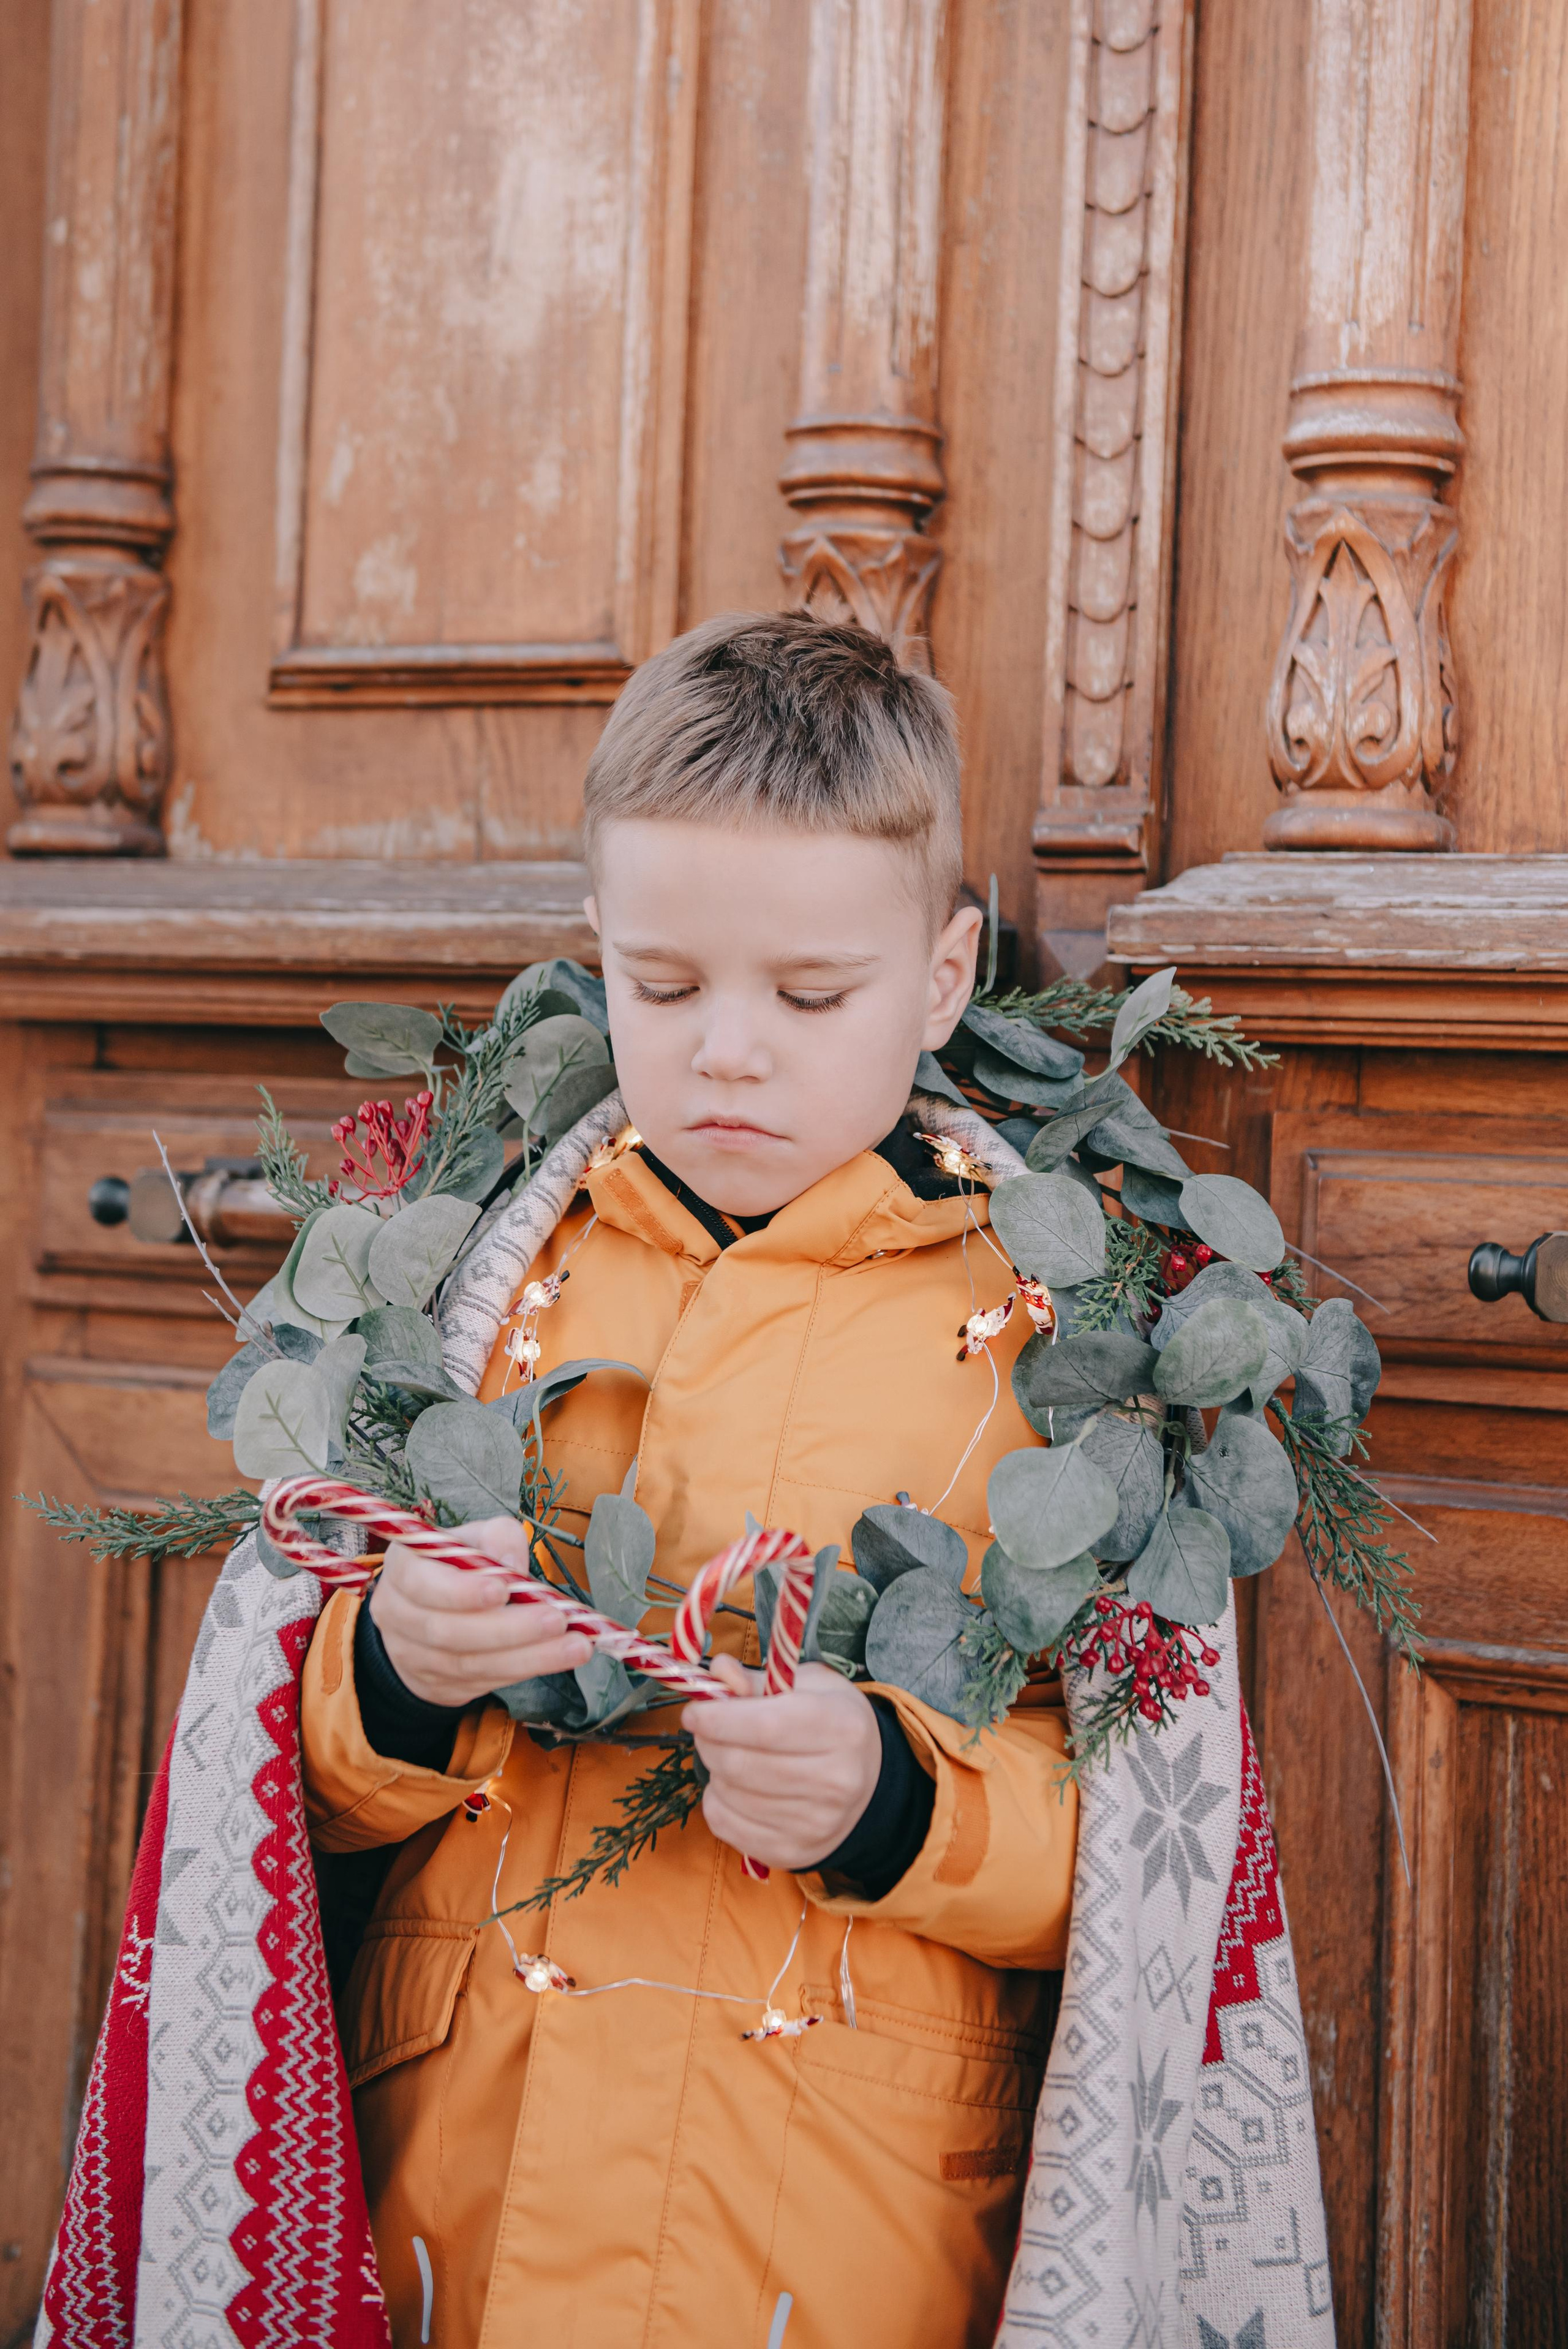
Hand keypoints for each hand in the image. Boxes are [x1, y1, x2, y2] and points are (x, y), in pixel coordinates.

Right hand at [367, 1517, 592, 1707]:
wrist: (422, 1615)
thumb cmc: (455, 1565)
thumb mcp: (472, 1537)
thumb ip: (495, 1539)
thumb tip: (513, 1566)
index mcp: (402, 1570)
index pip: (421, 1584)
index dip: (461, 1591)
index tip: (504, 1589)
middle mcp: (399, 1616)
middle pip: (450, 1631)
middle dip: (509, 1628)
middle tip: (557, 1619)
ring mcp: (415, 1658)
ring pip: (471, 1663)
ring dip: (529, 1656)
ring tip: (576, 1645)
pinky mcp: (440, 1686)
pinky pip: (484, 1681)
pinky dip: (525, 1669)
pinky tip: (558, 1657)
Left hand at [683, 1658, 882, 1871]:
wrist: (871, 1782)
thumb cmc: (832, 1723)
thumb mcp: (808, 1686)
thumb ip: (759, 1680)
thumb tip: (717, 1673)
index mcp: (841, 1728)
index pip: (765, 1727)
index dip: (718, 1719)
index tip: (694, 1711)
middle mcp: (835, 1780)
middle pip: (741, 1764)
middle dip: (709, 1742)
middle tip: (707, 1729)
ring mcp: (815, 1823)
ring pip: (729, 1795)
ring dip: (714, 1771)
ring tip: (730, 1756)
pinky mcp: (793, 1852)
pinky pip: (725, 1826)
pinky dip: (716, 1802)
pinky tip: (734, 1787)